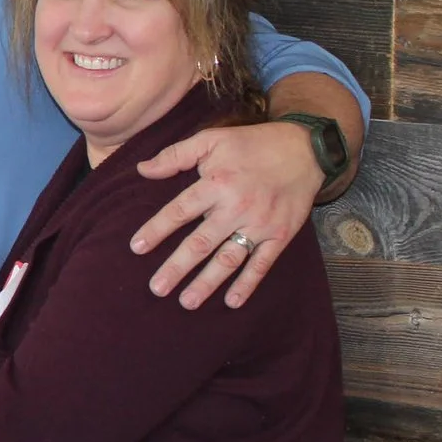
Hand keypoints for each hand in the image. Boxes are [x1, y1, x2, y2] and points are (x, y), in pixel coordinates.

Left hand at [133, 120, 320, 308]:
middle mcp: (236, 207)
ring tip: (186, 302)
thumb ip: (175, 155)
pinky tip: (232, 301)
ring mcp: (260, 224)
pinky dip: (247, 284)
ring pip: (229, 259)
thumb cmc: (252, 144)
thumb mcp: (211, 139)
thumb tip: (142, 170)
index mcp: (216, 183)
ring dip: (207, 282)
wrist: (305, 150)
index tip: (136, 248)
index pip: (179, 211)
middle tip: (156, 288)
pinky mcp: (280, 236)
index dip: (156, 230)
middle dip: (177, 268)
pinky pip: (262, 264)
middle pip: (201, 243)